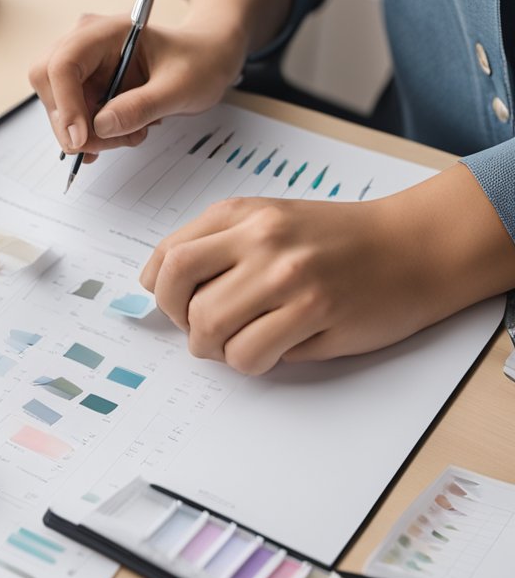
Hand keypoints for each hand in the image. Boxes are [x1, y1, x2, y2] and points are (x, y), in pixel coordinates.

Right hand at [28, 12, 245, 161]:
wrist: (208, 60)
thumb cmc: (199, 62)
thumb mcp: (180, 87)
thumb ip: (142, 106)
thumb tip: (99, 127)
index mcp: (108, 32)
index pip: (64, 63)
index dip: (65, 104)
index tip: (82, 139)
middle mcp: (86, 45)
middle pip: (49, 85)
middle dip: (71, 122)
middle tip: (108, 144)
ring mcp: (84, 68)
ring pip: (59, 108)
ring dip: (88, 134)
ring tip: (132, 135)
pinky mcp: (86, 89)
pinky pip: (73, 118)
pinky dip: (92, 136)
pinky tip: (122, 136)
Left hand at [139, 165, 514, 373]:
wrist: (416, 245)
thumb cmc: (341, 240)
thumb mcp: (271, 221)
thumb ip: (221, 248)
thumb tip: (168, 295)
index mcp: (242, 214)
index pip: (169, 257)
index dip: (162, 291)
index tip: (175, 305)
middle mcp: (260, 237)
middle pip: (179, 294)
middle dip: (183, 324)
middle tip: (204, 333)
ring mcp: (287, 273)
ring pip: (209, 327)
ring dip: (215, 349)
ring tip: (239, 345)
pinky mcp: (314, 310)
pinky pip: (249, 354)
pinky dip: (250, 363)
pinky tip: (272, 350)